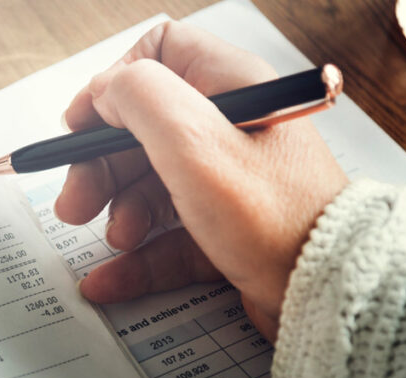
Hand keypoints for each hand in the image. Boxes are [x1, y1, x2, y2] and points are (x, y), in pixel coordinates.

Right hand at [55, 22, 348, 339]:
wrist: (330, 294)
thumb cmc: (274, 217)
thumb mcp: (195, 143)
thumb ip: (139, 99)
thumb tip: (104, 90)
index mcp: (231, 88)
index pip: (159, 56)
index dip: (111, 89)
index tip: (80, 127)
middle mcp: (231, 129)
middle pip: (142, 130)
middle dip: (100, 166)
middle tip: (74, 202)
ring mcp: (230, 182)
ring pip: (152, 186)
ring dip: (118, 213)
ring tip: (113, 240)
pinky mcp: (228, 231)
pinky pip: (169, 238)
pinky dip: (137, 259)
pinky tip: (108, 281)